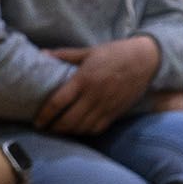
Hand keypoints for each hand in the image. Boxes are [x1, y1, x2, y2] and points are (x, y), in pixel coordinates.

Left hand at [33, 34, 161, 135]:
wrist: (145, 60)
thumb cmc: (114, 53)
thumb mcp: (88, 51)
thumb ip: (65, 55)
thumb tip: (42, 54)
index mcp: (84, 79)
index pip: (59, 102)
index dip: (45, 115)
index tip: (37, 121)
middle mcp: (94, 96)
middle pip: (68, 120)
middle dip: (54, 128)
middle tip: (45, 128)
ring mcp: (106, 106)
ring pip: (82, 127)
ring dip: (67, 132)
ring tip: (58, 130)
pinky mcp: (115, 113)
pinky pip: (97, 128)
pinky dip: (84, 132)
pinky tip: (77, 130)